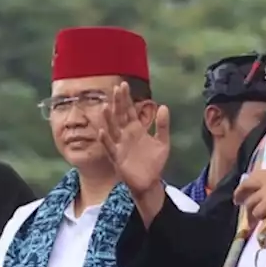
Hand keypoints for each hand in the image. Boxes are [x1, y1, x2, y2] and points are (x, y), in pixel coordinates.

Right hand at [99, 80, 171, 197]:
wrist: (150, 182)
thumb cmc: (154, 162)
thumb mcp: (163, 142)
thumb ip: (163, 125)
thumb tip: (163, 106)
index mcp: (136, 129)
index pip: (129, 110)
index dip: (126, 98)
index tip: (123, 84)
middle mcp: (126, 135)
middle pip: (120, 115)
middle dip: (118, 103)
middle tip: (116, 89)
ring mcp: (120, 145)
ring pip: (112, 129)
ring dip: (108, 119)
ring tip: (105, 107)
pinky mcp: (117, 158)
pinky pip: (110, 147)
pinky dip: (106, 140)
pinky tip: (102, 131)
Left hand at [232, 168, 265, 230]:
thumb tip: (253, 191)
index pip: (254, 176)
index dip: (246, 184)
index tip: (242, 191)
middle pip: (247, 185)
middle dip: (240, 194)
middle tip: (237, 201)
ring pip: (250, 202)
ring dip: (250, 212)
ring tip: (253, 219)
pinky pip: (256, 212)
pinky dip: (259, 218)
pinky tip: (265, 219)